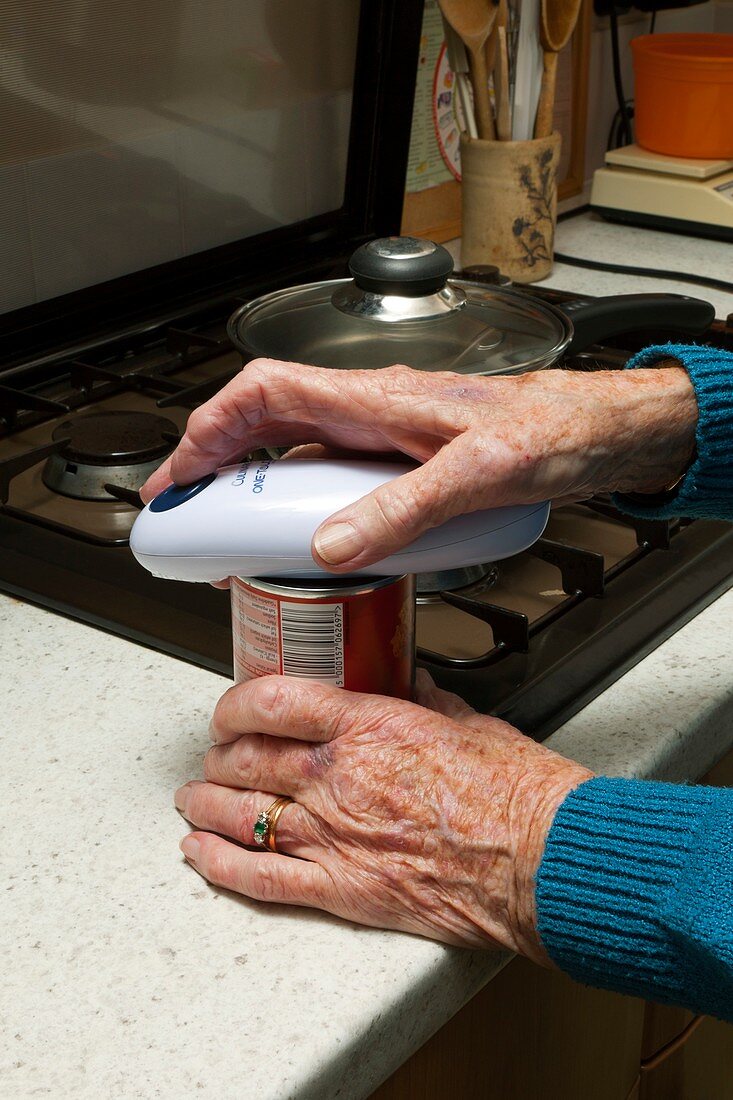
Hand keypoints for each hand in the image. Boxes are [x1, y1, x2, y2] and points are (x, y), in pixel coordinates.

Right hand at [141, 358, 696, 572]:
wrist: (599, 434)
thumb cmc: (552, 430)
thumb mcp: (478, 474)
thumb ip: (404, 510)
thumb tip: (331, 546)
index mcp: (375, 397)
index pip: (265, 393)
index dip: (211, 428)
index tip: (182, 474)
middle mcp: (370, 412)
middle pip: (265, 425)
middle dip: (216, 464)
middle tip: (190, 515)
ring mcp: (383, 439)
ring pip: (296, 456)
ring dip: (256, 491)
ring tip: (232, 540)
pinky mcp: (402, 465)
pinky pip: (334, 483)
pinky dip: (305, 510)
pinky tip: (310, 547)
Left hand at [173, 673, 591, 960]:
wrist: (541, 861)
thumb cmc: (518, 795)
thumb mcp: (471, 723)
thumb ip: (429, 700)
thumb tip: (411, 682)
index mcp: (369, 727)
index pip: (273, 702)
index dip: (235, 704)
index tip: (230, 709)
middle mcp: (338, 778)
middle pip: (247, 758)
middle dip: (220, 755)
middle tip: (216, 755)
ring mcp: (334, 835)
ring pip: (240, 813)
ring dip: (207, 803)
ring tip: (194, 798)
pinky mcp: (341, 889)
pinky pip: (259, 876)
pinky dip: (219, 864)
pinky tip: (198, 853)